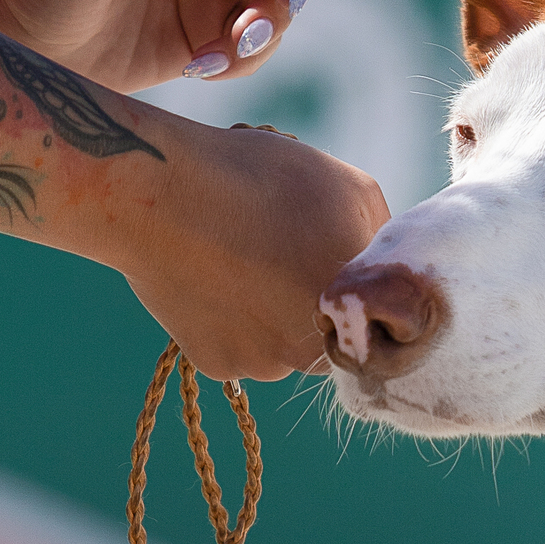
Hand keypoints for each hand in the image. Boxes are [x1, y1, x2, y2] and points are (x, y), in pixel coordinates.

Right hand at [115, 123, 388, 380]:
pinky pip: (239, 350)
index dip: (348, 279)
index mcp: (356, 306)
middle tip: (281, 256)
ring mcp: (267, 362)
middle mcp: (317, 347)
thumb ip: (381, 236)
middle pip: (328, 334)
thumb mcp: (350, 186)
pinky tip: (213, 279)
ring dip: (273, 316)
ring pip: (284, 346)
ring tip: (242, 261)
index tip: (322, 250)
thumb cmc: (259, 177)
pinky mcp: (221, 366)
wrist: (161, 193)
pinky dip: (230, 323)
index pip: (373, 311)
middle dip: (312, 301)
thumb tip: (383, 268)